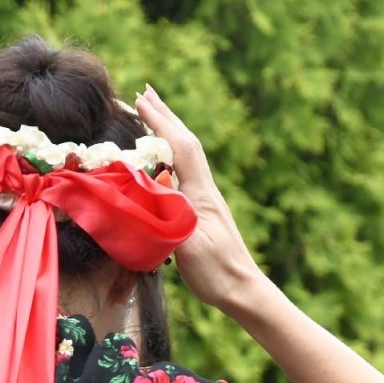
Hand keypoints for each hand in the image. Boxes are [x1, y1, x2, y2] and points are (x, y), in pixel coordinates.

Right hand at [133, 87, 263, 310]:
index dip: (160, 121)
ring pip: (188, 154)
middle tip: (145, 92)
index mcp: (200, 194)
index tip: (140, 100)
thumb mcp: (189, 246)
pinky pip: (186, 170)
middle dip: (165, 115)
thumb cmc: (217, 273)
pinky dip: (171, 153)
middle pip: (186, 142)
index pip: (180, 147)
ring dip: (169, 130)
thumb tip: (155, 185)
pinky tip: (164, 159)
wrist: (243, 290)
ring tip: (153, 114)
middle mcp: (205, 190)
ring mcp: (206, 199)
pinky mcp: (204, 211)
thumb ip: (172, 214)